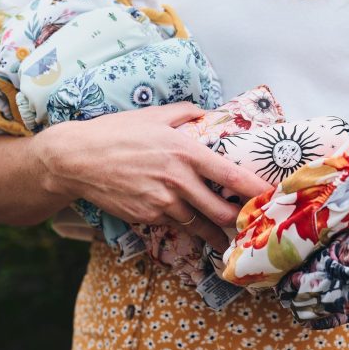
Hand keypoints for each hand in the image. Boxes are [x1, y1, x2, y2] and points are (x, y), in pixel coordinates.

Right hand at [35, 102, 270, 251]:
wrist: (77, 159)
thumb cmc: (116, 132)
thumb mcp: (153, 116)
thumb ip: (185, 113)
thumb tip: (205, 113)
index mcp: (184, 152)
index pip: (230, 176)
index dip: (254, 190)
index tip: (270, 197)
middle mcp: (178, 180)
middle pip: (221, 211)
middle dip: (239, 221)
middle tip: (250, 222)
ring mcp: (162, 202)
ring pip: (199, 224)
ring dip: (215, 231)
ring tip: (227, 236)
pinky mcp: (147, 216)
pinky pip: (175, 225)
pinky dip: (186, 226)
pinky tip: (192, 225)